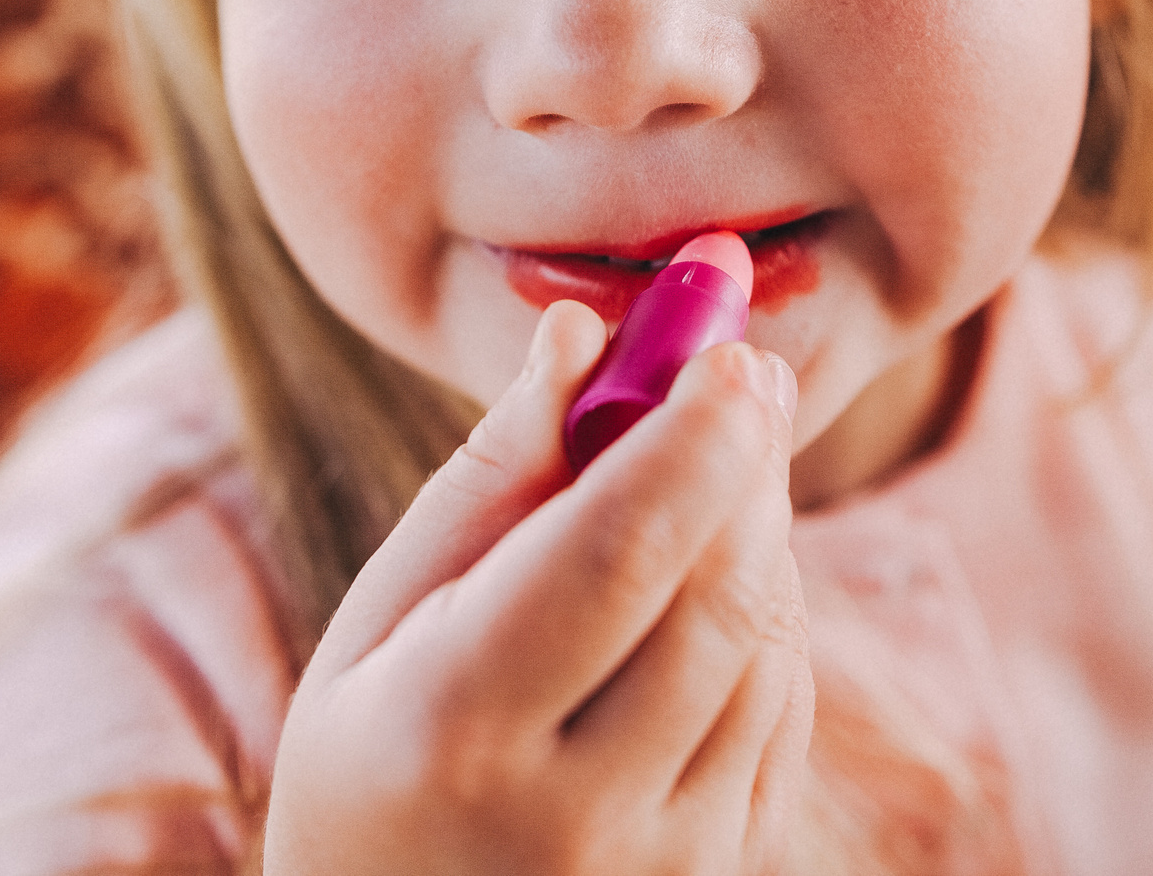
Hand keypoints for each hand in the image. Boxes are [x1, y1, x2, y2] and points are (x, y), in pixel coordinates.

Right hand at [260, 301, 811, 874]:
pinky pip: (781, 712)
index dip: (689, 440)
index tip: (727, 348)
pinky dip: (764, 617)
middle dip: (747, 463)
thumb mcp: (378, 626)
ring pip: (764, 648)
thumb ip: (489, 479)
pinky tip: (714, 574)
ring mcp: (664, 862)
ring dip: (760, 531)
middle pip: (715, 596)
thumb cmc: (371, 762)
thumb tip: (580, 330)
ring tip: (715, 459)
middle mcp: (574, 811)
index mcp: (457, 728)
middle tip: (745, 366)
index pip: (614, 556)